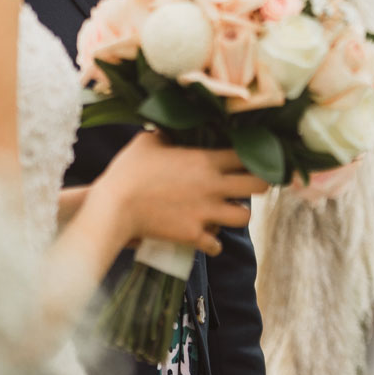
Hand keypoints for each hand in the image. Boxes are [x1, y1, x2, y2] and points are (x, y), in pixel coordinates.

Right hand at [95, 132, 269, 255]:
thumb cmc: (128, 172)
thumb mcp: (147, 142)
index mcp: (205, 161)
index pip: (247, 155)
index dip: (256, 156)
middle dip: (260, 184)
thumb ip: (165, 135)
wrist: (113, 209)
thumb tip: (169, 129)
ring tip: (229, 212)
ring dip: (238, 214)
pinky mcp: (194, 235)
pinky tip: (207, 239)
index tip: (255, 158)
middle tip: (252, 185)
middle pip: (258, 185)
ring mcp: (206, 212)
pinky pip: (217, 245)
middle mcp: (213, 186)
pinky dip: (213, 244)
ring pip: (244, 217)